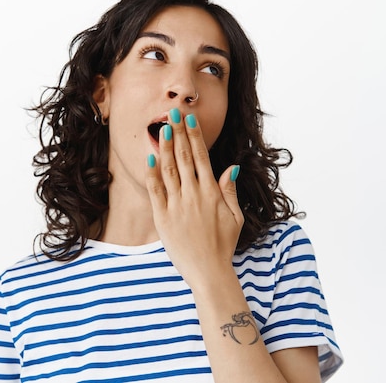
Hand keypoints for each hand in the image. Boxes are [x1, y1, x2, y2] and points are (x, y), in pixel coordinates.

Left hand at [146, 108, 243, 286]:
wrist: (208, 272)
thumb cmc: (223, 245)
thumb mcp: (235, 217)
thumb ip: (230, 190)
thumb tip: (231, 167)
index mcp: (212, 193)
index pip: (201, 157)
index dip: (194, 137)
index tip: (189, 120)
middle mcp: (194, 195)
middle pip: (184, 157)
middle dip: (178, 133)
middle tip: (172, 114)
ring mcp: (177, 205)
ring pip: (169, 169)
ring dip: (165, 147)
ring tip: (161, 129)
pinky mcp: (162, 218)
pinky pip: (156, 190)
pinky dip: (152, 173)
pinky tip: (150, 158)